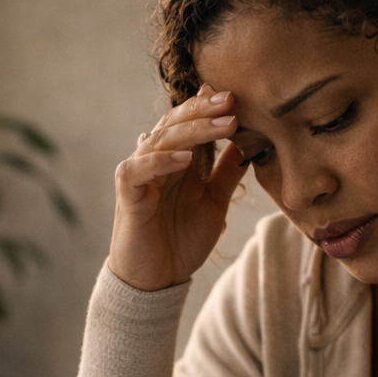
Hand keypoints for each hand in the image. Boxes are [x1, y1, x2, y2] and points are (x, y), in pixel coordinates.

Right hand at [110, 84, 247, 290]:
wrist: (157, 279)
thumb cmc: (181, 241)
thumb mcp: (214, 203)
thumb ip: (226, 174)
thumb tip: (249, 145)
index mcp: (176, 160)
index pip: (190, 123)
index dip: (209, 108)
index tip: (236, 96)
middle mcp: (157, 161)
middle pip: (177, 124)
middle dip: (204, 110)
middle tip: (231, 99)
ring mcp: (140, 174)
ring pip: (162, 140)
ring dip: (194, 131)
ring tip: (224, 124)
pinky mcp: (127, 193)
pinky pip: (139, 169)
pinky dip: (161, 161)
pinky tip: (186, 158)